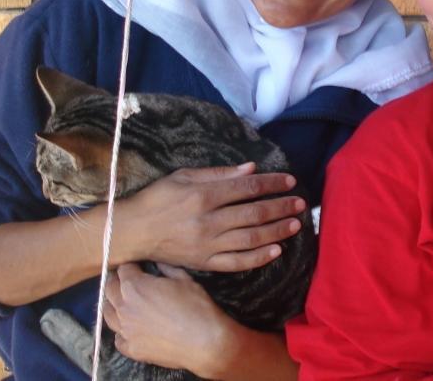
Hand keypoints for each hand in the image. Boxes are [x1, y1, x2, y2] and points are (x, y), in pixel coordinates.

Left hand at [103, 263, 239, 376]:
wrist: (204, 342)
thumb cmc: (197, 307)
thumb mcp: (185, 280)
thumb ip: (166, 269)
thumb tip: (158, 262)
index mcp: (135, 286)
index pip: (123, 270)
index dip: (131, 266)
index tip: (137, 267)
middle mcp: (124, 307)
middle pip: (109, 289)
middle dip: (118, 282)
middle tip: (128, 282)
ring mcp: (125, 329)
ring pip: (108, 313)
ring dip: (114, 305)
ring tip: (125, 304)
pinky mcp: (130, 348)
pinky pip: (118, 338)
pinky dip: (122, 331)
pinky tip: (132, 328)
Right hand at [116, 163, 305, 271]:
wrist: (132, 231)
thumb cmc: (157, 198)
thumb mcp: (184, 176)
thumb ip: (219, 173)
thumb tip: (251, 169)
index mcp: (203, 194)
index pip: (247, 188)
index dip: (272, 183)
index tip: (290, 180)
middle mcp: (208, 220)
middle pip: (254, 213)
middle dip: (281, 207)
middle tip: (300, 203)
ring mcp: (207, 244)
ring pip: (250, 238)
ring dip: (276, 231)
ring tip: (294, 224)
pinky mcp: (204, 263)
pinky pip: (237, 262)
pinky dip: (258, 258)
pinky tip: (276, 251)